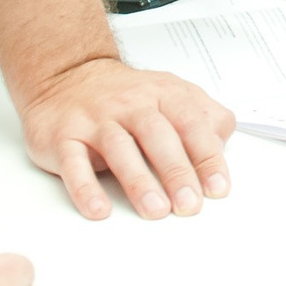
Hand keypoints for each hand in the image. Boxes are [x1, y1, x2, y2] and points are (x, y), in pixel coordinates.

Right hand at [19, 56, 234, 220]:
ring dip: (138, 181)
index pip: (191, 123)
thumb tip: (220, 149)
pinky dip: (85, 188)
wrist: (68, 75)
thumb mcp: (173, 94)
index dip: (206, 156)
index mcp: (164, 94)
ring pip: (119, 148)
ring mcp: (96, 119)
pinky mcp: (64, 136)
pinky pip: (73, 163)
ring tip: (155, 210)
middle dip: (176, 171)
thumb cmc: (129, 96)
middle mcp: (131, 104)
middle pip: (157, 135)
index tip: (217, 188)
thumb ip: (205, 117)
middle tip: (189, 204)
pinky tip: (98, 209)